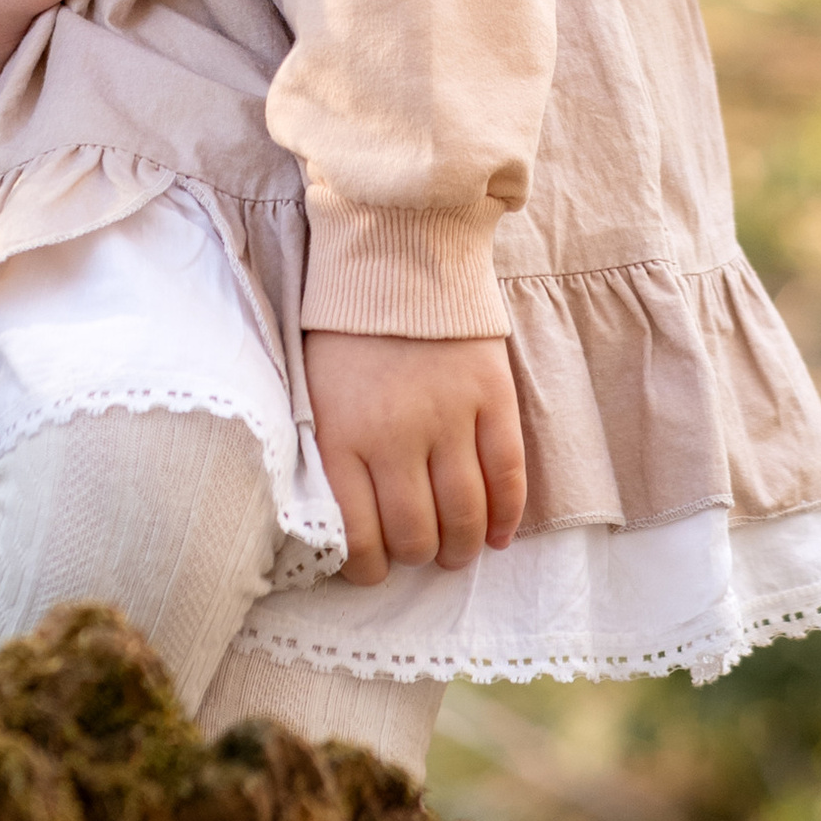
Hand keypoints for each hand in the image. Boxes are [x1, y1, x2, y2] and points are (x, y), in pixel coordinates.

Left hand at [303, 331, 525, 581]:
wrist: (393, 253)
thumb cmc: (344, 330)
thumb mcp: (312, 392)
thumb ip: (328, 456)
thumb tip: (345, 525)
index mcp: (340, 435)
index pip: (358, 536)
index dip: (369, 568)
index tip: (374, 568)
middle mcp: (394, 435)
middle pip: (416, 533)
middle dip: (418, 555)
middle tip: (420, 552)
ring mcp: (448, 416)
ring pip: (464, 514)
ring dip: (462, 546)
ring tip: (458, 550)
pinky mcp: (491, 396)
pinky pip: (507, 474)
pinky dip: (507, 515)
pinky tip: (498, 534)